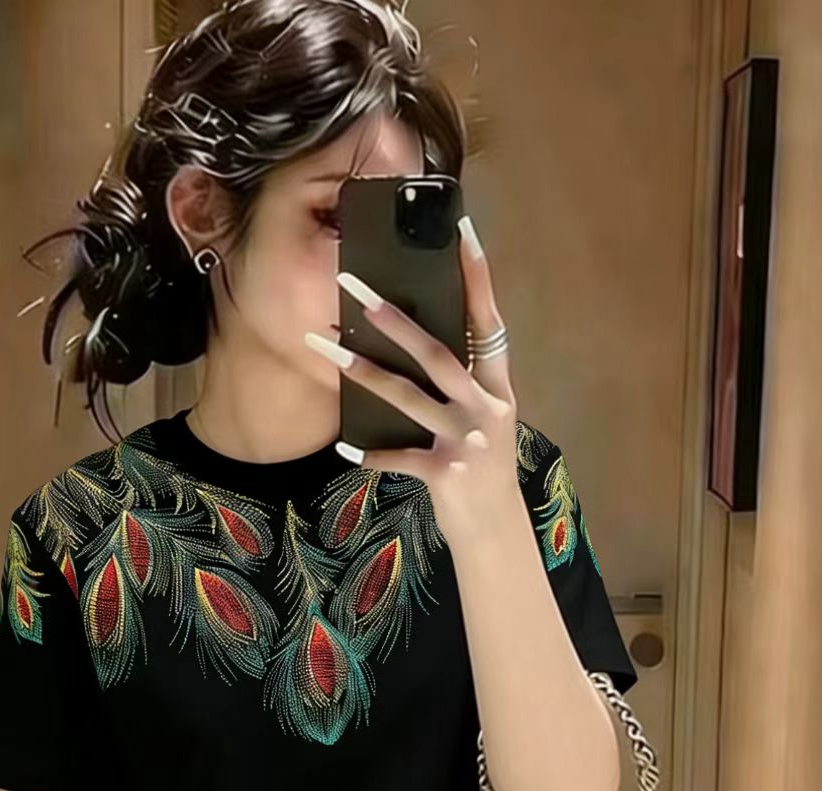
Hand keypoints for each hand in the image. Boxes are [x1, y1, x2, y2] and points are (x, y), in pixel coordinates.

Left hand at [303, 212, 521, 539]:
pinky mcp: (445, 472)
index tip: (460, 228)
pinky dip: (368, 454)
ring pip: (407, 397)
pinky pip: (397, 457)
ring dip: (361, 371)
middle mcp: (485, 406)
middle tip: (354, 286)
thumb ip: (460, 385)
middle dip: (393, 317)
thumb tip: (413, 341)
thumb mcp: (481, 421)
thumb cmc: (481, 470)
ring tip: (323, 348)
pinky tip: (341, 448)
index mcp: (497, 386)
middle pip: (436, 351)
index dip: (476, 274)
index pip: (488, 318)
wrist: (494, 531)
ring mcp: (466, 439)